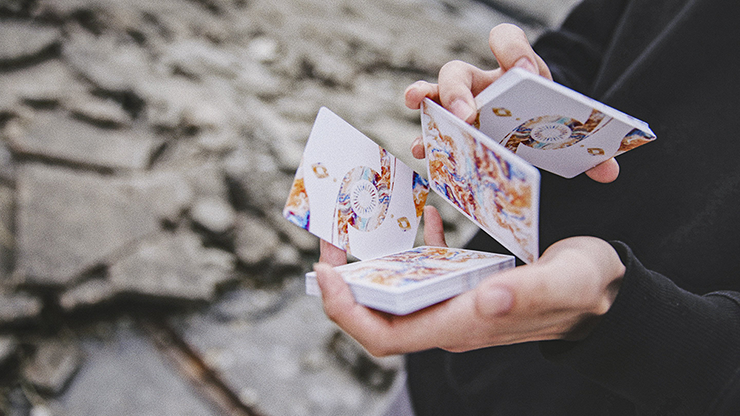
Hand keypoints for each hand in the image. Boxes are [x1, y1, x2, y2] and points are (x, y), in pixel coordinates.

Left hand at [314, 206, 624, 356]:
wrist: (604, 292)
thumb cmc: (587, 286)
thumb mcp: (566, 281)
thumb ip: (529, 291)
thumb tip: (484, 299)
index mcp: (463, 324)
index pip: (386, 336)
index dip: (346, 311)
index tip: (323, 272)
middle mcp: (449, 320)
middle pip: (377, 318)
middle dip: (344, 286)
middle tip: (327, 242)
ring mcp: (454, 306)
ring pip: (395, 295)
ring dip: (370, 267)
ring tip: (355, 228)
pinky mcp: (464, 289)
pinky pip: (425, 275)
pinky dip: (413, 249)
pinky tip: (423, 217)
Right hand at [404, 23, 618, 182]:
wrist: (526, 128)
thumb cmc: (542, 121)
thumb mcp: (562, 127)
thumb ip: (586, 146)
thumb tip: (609, 171)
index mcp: (513, 71)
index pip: (506, 40)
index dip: (511, 49)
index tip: (520, 71)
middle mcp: (480, 81)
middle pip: (460, 70)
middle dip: (458, 90)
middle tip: (467, 113)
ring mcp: (459, 102)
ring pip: (434, 92)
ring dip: (427, 97)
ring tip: (419, 105)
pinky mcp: (449, 126)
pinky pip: (430, 125)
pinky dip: (424, 136)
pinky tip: (422, 150)